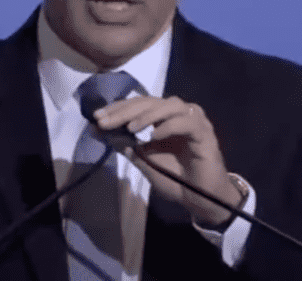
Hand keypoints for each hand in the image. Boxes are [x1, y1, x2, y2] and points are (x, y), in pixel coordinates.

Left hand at [94, 96, 242, 226]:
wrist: (201, 199)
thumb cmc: (175, 179)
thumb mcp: (144, 161)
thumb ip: (127, 146)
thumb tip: (102, 132)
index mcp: (163, 117)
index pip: (137, 104)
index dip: (117, 109)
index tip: (97, 118)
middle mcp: (178, 113)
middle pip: (149, 102)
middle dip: (124, 111)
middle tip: (105, 121)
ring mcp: (193, 120)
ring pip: (168, 106)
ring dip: (147, 115)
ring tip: (130, 128)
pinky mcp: (205, 132)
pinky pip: (186, 122)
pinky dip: (168, 126)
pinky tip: (154, 136)